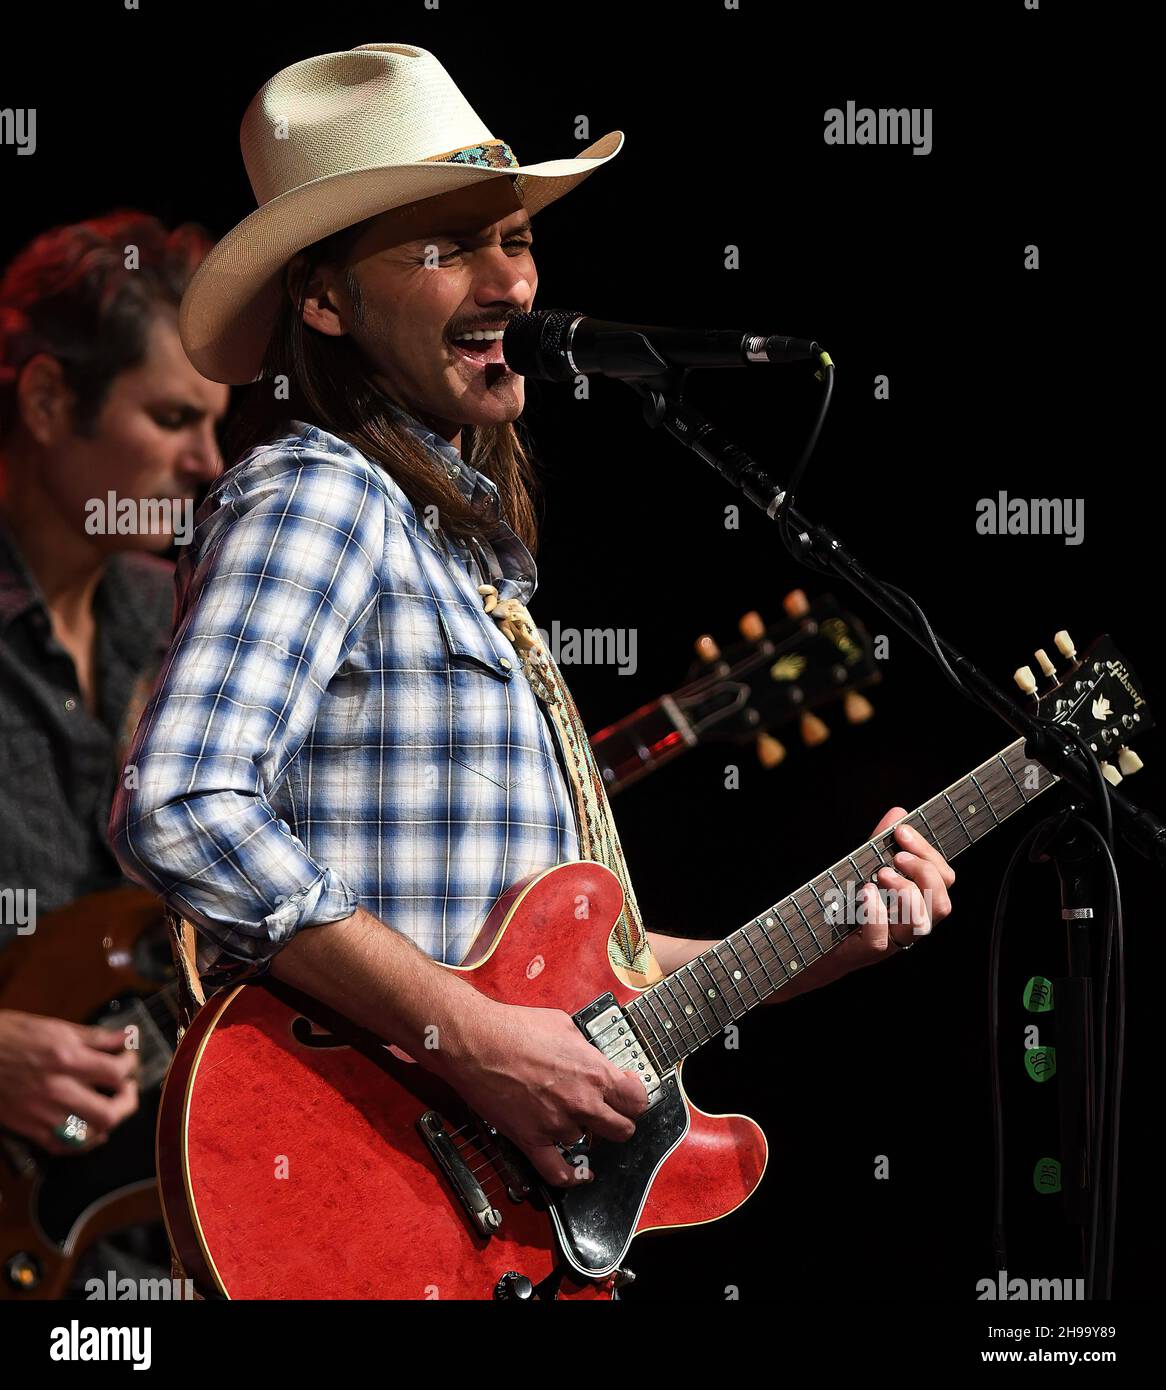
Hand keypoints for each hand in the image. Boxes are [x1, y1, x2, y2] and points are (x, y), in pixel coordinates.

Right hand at [0, 1009, 139, 1153]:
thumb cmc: (11, 1035)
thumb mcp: (55, 1027)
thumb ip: (94, 1037)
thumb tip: (125, 1037)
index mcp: (66, 1059)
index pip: (116, 1072)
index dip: (131, 1066)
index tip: (128, 1060)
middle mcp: (57, 1089)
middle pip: (109, 1112)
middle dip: (128, 1101)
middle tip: (127, 1090)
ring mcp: (42, 1113)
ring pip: (90, 1134)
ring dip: (108, 1123)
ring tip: (111, 1109)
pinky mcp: (28, 1128)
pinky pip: (64, 1147)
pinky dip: (83, 1142)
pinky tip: (90, 1130)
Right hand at [432, 997, 649, 1188]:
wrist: (475, 1042)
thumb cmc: (515, 1028)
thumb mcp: (564, 1025)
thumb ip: (586, 1050)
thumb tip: (593, 1059)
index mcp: (594, 1072)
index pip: (636, 1100)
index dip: (635, 1097)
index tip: (628, 1093)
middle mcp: (581, 1102)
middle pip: (622, 1129)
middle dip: (620, 1120)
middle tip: (611, 1112)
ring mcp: (557, 1125)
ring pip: (587, 1142)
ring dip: (582, 1131)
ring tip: (568, 1115)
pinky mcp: (532, 1140)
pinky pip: (558, 1173)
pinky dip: (572, 1178)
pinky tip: (580, 1174)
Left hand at [831, 806, 955, 973]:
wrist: (813, 937)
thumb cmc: (846, 900)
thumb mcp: (865, 866)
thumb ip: (882, 843)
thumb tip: (899, 813)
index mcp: (918, 900)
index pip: (944, 878)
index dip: (928, 853)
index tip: (902, 831)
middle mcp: (911, 923)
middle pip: (942, 904)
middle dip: (923, 873)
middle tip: (895, 857)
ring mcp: (892, 940)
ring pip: (920, 924)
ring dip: (905, 893)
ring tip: (880, 874)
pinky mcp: (868, 951)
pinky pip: (880, 938)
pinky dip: (875, 912)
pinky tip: (864, 893)